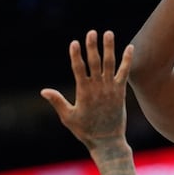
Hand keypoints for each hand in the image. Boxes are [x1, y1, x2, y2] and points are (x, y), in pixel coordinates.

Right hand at [40, 30, 131, 148]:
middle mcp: (98, 88)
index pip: (79, 69)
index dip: (76, 55)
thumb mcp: (68, 117)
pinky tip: (130, 47)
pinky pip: (124, 73)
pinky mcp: (121, 92)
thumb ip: (57, 102)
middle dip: (92, 47)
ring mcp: (111, 89)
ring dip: (109, 48)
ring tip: (109, 33)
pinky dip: (127, 60)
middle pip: (94, 63)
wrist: (107, 141)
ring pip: (110, 64)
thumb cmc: (85, 131)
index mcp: (84, 92)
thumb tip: (43, 91)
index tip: (74, 43)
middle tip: (91, 32)